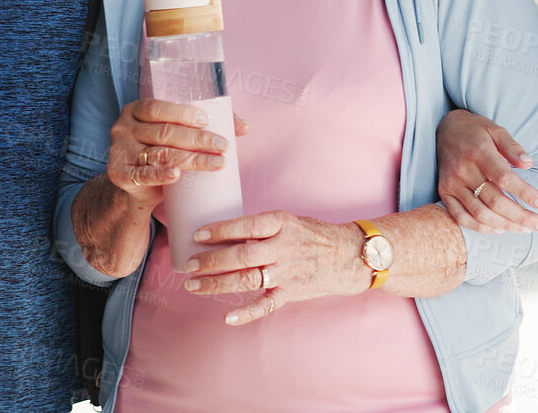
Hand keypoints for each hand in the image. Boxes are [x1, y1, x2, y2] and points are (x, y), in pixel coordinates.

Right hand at [106, 98, 232, 208]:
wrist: (134, 187)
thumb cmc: (160, 151)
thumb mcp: (176, 135)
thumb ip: (207, 125)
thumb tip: (245, 127)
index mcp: (136, 110)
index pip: (157, 107)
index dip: (182, 113)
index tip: (208, 120)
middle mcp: (123, 127)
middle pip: (163, 132)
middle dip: (197, 139)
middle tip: (222, 145)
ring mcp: (119, 151)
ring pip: (160, 153)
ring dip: (191, 159)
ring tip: (217, 162)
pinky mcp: (119, 175)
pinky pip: (142, 175)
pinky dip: (160, 175)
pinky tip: (177, 175)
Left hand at [181, 211, 365, 325]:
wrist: (348, 256)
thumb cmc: (313, 235)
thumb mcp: (289, 220)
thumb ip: (261, 227)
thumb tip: (222, 232)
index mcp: (282, 223)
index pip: (247, 225)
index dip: (221, 230)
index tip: (197, 234)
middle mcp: (283, 247)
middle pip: (242, 255)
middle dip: (212, 261)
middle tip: (189, 264)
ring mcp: (287, 272)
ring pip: (247, 279)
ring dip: (217, 284)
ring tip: (194, 285)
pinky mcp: (291, 292)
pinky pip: (266, 305)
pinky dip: (247, 313)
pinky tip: (228, 317)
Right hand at [437, 109, 537, 232]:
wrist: (445, 129)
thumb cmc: (476, 131)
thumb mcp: (497, 130)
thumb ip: (513, 147)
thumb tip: (529, 164)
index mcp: (479, 153)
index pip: (504, 178)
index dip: (524, 193)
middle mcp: (464, 170)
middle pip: (494, 201)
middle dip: (520, 216)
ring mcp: (452, 183)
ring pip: (480, 213)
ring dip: (505, 225)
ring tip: (525, 228)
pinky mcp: (444, 192)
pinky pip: (461, 217)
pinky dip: (481, 227)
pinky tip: (499, 229)